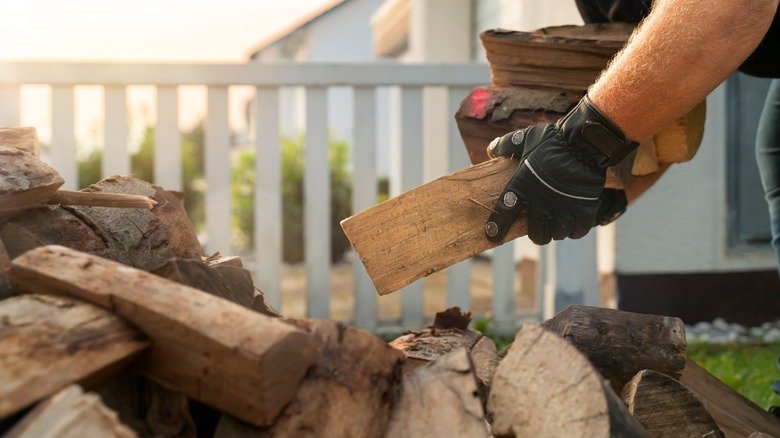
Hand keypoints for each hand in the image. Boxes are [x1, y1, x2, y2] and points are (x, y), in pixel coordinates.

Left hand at [484, 96, 636, 244]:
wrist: (585, 141)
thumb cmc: (554, 140)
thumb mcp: (526, 138)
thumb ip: (507, 145)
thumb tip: (491, 149)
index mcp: (523, 186)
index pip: (505, 211)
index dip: (497, 226)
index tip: (492, 235)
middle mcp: (542, 202)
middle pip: (536, 233)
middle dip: (537, 233)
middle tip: (539, 226)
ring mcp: (564, 208)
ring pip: (557, 234)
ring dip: (556, 230)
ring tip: (557, 222)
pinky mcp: (584, 210)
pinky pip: (577, 232)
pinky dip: (574, 230)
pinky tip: (573, 221)